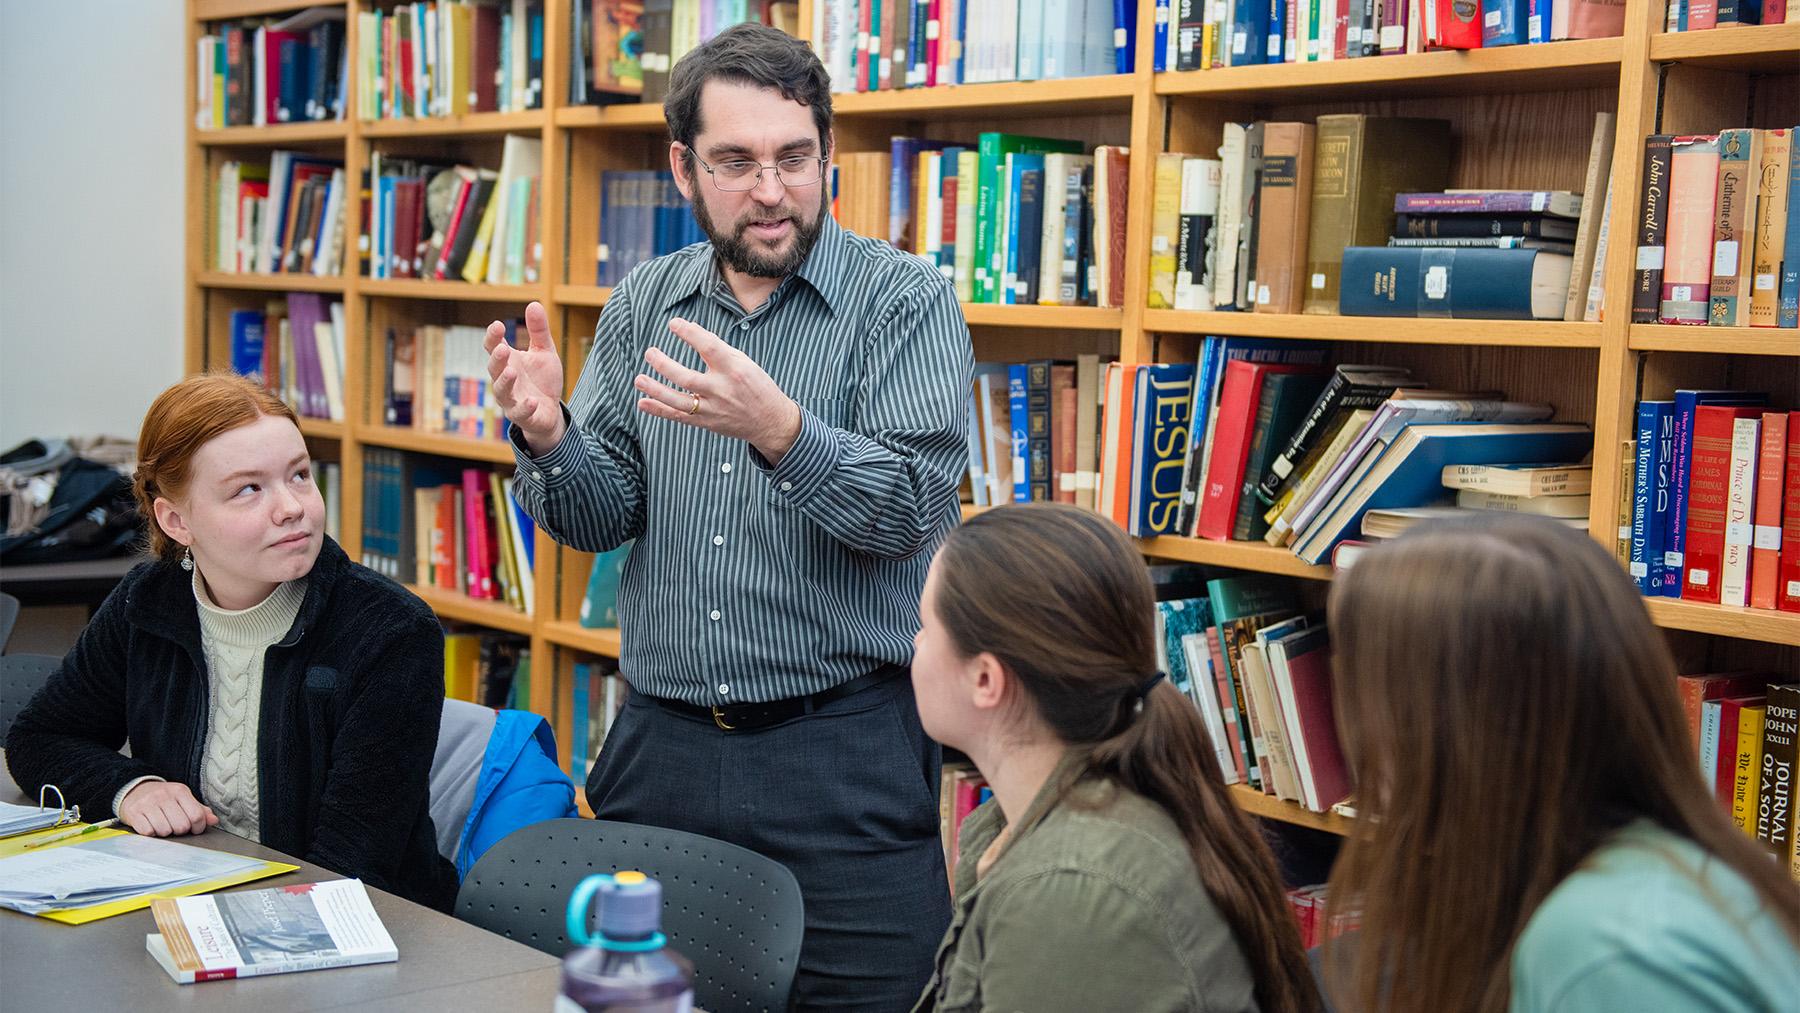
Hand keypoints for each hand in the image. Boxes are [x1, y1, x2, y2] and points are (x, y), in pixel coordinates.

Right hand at [119, 781, 218, 836]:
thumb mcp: (182, 799)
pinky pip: (148, 832)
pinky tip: (151, 825)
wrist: (134, 790)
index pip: (197, 815)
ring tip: (162, 825)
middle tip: (175, 826)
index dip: (198, 827)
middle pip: (181, 826)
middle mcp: (164, 795)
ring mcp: (148, 804)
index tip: (194, 829)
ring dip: (165, 832)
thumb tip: (214, 820)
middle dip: (180, 830)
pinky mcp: (134, 813)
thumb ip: (199, 809)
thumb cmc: (163, 798)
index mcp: (180, 791)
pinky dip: (151, 833)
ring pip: (165, 831)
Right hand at [486, 301, 566, 456]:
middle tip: (502, 349)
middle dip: (497, 359)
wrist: (550, 411)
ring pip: (502, 391)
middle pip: (494, 369)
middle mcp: (504, 380)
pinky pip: (520, 413)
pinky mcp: (522, 416)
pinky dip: (525, 407)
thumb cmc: (542, 380)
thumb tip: (534, 303)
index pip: (493, 347)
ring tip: (512, 372)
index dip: (493, 337)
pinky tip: (532, 401)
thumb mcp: (545, 352)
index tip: (498, 325)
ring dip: (505, 382)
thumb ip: (538, 331)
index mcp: (508, 362)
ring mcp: (511, 399)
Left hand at [636, 318, 803, 463]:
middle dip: (664, 365)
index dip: (690, 333)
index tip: (673, 323)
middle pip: (687, 378)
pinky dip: (659, 411)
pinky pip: (679, 417)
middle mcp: (722, 390)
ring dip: (656, 390)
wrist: (770, 422)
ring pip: (679, 400)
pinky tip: (643, 402)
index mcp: (735, 370)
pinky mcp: (706, 423)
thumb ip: (718, 350)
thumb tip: (691, 332)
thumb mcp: (745, 363)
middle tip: (649, 352)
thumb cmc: (756, 386)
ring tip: (639, 379)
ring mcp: (713, 409)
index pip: (709, 347)